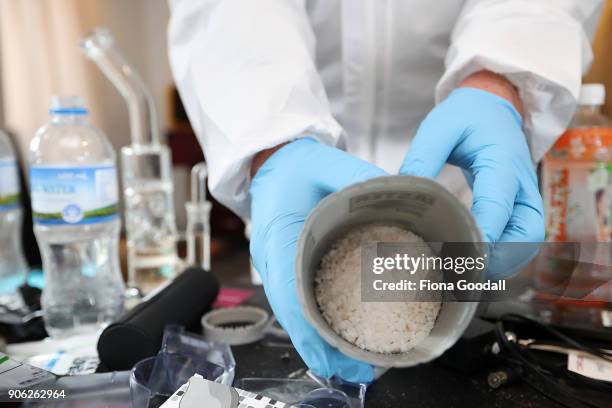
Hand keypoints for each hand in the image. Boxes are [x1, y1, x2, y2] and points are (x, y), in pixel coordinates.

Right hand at [249, 138, 385, 381]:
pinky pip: (299, 301)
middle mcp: (274, 258)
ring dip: (320, 342)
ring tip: (353, 366)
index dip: (309, 328)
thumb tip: (395, 192)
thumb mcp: (324, 161)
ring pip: (295, 313)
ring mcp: (278, 265)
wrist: (272, 163)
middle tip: (356, 373)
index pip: (290, 289)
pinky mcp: (288, 267)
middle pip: (293, 314)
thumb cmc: (294, 164)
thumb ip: (355, 176)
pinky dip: (317, 324)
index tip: (331, 353)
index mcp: (278, 234)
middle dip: (321, 347)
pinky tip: (339, 336)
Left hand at [400, 86, 543, 275]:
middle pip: (526, 232)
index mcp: (502, 162)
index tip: (458, 253)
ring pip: (528, 241)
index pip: (497, 204)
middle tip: (463, 271)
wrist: (492, 108)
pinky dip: (504, 257)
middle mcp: (522, 184)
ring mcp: (526, 198)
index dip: (482, 233)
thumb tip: (404, 192)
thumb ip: (423, 157)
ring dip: (503, 262)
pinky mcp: (521, 208)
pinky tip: (475, 265)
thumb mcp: (439, 127)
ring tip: (466, 275)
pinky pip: (521, 240)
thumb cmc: (465, 118)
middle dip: (499, 257)